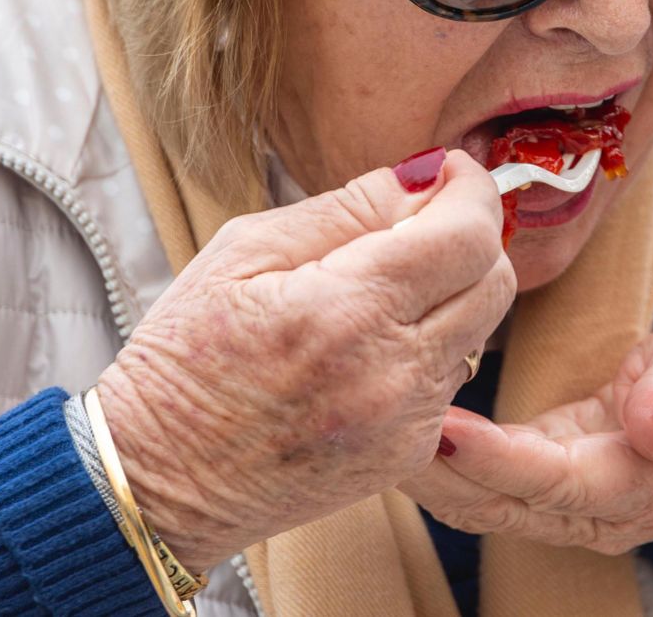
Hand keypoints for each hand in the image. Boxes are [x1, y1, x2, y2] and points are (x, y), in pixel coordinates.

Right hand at [95, 149, 513, 569]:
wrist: (156, 481)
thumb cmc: (185, 358)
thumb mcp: (244, 252)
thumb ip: (347, 207)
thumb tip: (425, 175)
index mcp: (346, 311)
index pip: (467, 234)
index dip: (472, 190)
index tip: (451, 172)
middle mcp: (391, 372)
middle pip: (495, 279)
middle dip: (470, 237)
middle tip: (420, 222)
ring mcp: (406, 422)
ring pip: (480, 327)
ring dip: (451, 292)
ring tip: (381, 289)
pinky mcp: (408, 454)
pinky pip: (450, 377)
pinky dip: (428, 347)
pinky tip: (369, 346)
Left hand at [400, 323, 652, 554]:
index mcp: (650, 482)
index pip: (559, 479)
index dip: (499, 460)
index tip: (445, 430)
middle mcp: (602, 512)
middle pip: (506, 503)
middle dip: (439, 473)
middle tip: (378, 423)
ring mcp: (571, 508)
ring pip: (486, 505)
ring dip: (429, 475)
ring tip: (373, 426)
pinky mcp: (546, 489)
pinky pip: (487, 489)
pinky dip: (443, 467)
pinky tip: (404, 430)